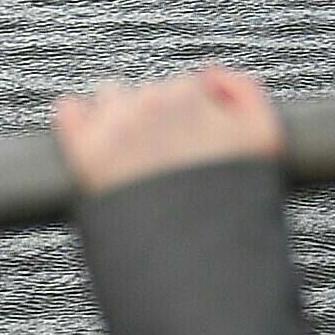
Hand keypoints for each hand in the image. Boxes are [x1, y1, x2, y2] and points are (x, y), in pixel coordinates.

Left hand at [54, 66, 283, 193]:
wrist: (195, 260)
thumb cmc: (230, 209)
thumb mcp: (264, 140)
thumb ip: (244, 92)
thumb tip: (211, 74)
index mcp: (194, 96)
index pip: (186, 86)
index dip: (189, 116)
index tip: (188, 142)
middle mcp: (154, 103)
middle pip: (146, 92)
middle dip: (153, 118)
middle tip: (163, 160)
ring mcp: (117, 125)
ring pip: (109, 98)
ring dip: (116, 118)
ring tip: (131, 160)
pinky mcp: (85, 152)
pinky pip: (70, 112)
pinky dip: (76, 120)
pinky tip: (89, 141)